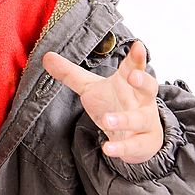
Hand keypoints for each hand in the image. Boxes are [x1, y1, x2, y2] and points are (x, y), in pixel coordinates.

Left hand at [42, 40, 162, 163]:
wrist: (135, 137)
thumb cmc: (114, 104)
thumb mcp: (91, 88)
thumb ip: (70, 74)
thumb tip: (46, 57)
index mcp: (128, 82)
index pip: (134, 66)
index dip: (136, 56)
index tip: (138, 45)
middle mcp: (141, 99)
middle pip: (148, 87)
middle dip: (143, 81)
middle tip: (133, 76)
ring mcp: (145, 121)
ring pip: (140, 119)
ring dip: (124, 119)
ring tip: (106, 120)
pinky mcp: (143, 143)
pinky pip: (136, 145)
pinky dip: (122, 148)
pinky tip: (108, 149)